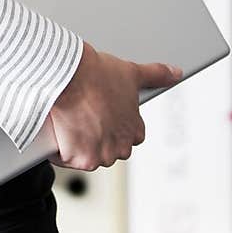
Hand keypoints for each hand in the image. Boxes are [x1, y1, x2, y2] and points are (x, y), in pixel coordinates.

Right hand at [47, 40, 182, 171]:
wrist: (70, 75)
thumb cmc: (96, 73)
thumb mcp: (131, 72)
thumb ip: (156, 75)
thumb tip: (175, 73)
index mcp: (134, 131)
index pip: (124, 138)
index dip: (107, 125)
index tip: (96, 114)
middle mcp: (121, 147)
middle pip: (103, 149)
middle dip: (91, 137)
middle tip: (78, 115)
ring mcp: (101, 155)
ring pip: (83, 155)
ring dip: (74, 144)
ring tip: (67, 119)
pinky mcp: (81, 159)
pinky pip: (64, 159)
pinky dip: (58, 148)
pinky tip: (56, 129)